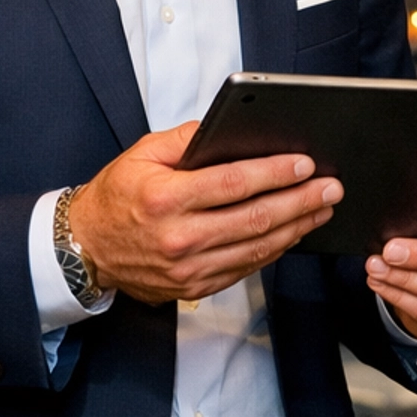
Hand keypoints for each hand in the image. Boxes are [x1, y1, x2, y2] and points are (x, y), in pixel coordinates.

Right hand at [70, 124, 340, 305]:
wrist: (85, 249)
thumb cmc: (117, 195)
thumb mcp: (143, 154)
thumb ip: (188, 139)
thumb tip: (233, 128)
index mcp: (164, 198)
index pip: (233, 183)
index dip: (274, 173)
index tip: (305, 163)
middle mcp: (178, 237)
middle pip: (255, 218)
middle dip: (300, 201)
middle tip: (331, 186)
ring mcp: (187, 269)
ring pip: (257, 248)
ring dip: (296, 227)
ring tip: (322, 208)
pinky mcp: (194, 288)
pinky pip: (245, 268)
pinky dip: (274, 250)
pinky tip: (294, 232)